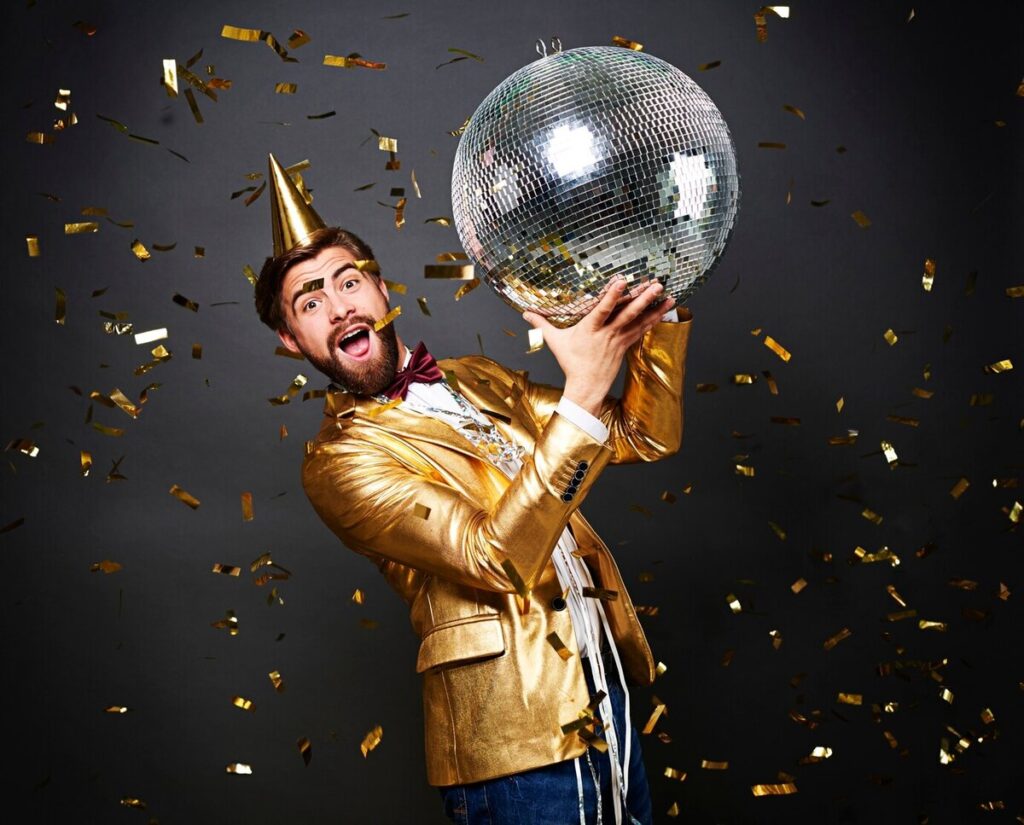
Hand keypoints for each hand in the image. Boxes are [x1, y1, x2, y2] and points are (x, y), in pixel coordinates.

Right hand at [522, 276, 674, 415]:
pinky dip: (653, 320)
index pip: (602, 309)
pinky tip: (663, 310)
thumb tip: (525, 313)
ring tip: (669, 295)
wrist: (586, 387)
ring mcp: (619, 340)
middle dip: (643, 298)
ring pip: (639, 321)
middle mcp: (607, 333)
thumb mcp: (555, 342)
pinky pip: (641, 330)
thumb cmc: (571, 363)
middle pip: (627, 313)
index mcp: (590, 329)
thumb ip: (542, 325)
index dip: (612, 295)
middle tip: (657, 284)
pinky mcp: (625, 346)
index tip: (622, 281)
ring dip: (654, 308)